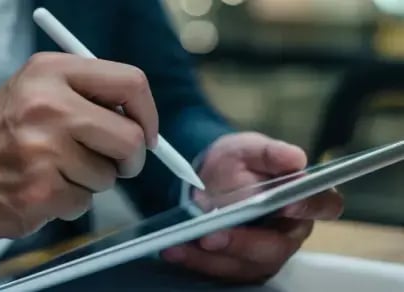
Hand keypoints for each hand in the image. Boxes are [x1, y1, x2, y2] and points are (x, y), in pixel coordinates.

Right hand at [0, 52, 157, 238]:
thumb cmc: (9, 130)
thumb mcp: (41, 89)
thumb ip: (92, 96)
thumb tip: (143, 122)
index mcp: (52, 72)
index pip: (129, 83)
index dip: (147, 113)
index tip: (147, 132)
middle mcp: (48, 106)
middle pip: (131, 138)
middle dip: (131, 159)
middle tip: (118, 163)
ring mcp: (44, 150)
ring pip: (109, 176)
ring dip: (93, 180)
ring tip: (58, 170)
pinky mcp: (41, 190)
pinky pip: (86, 201)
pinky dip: (73, 200)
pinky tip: (45, 188)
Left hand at [162, 132, 342, 283]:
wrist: (209, 179)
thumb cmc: (236, 164)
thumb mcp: (248, 149)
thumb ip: (270, 153)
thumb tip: (296, 158)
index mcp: (302, 198)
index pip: (323, 204)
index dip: (311, 206)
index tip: (288, 202)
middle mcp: (287, 230)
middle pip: (277, 247)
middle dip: (244, 243)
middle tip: (212, 234)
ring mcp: (264, 252)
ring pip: (246, 265)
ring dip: (211, 257)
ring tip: (181, 244)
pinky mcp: (240, 264)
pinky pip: (221, 270)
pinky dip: (196, 261)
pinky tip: (175, 249)